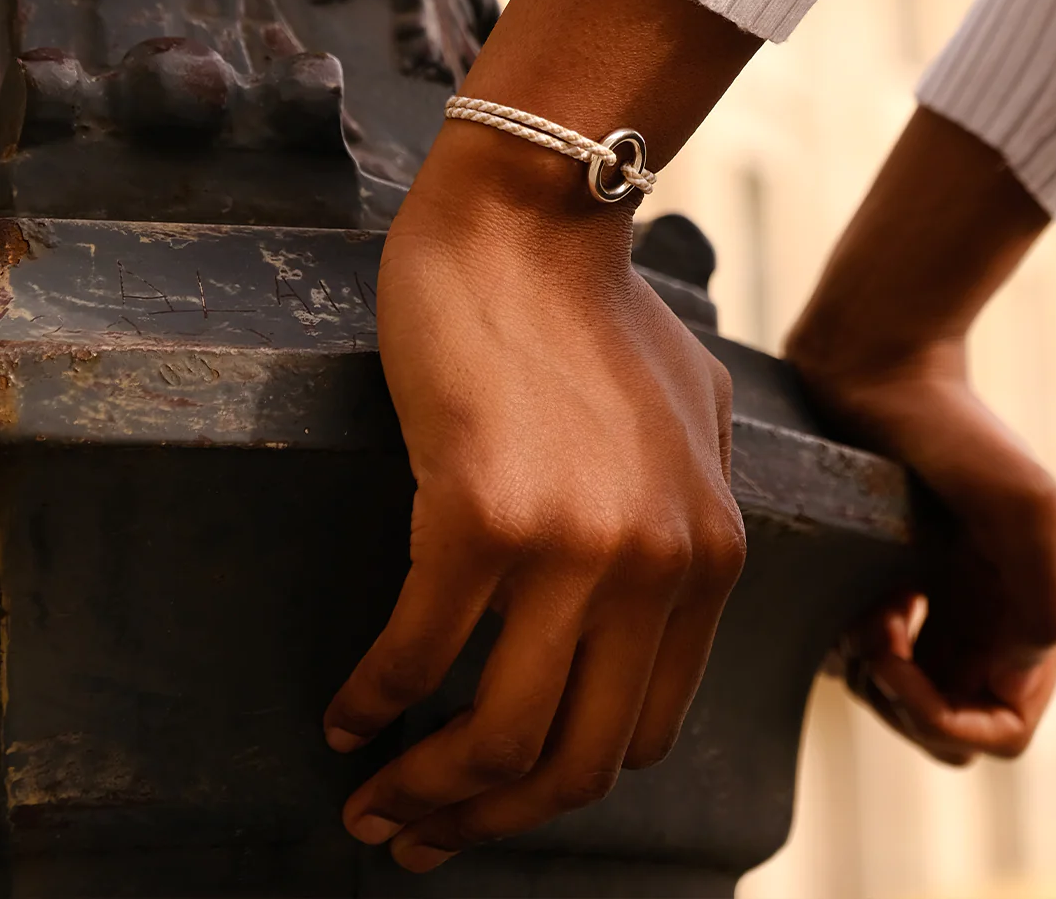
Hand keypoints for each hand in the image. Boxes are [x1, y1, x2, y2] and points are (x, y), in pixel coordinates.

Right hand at [322, 147, 744, 872]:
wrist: (534, 222)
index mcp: (709, 555)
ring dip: (425, 795)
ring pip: (495, 739)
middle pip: (573, 762)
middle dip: (490, 819)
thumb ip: (700, 507)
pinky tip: (346, 708)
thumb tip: (658, 589)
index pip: (643, 731)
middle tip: (421, 832)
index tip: (500, 789)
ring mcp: (573, 549)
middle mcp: (655, 568)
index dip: (563, 785)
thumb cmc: (601, 309)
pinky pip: (416, 654)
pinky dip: (373, 700)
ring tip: (372, 802)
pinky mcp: (480, 516)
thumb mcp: (700, 414)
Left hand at [786, 105, 1055, 765]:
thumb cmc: (950, 425)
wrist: (880, 360)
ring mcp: (950, 599)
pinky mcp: (903, 579)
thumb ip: (1044, 598)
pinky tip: (856, 608)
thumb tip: (1015, 674)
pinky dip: (865, 650)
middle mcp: (1000, 611)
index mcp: (1038, 606)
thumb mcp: (1019, 503)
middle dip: (907, 705)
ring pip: (918, 698)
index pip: (1005, 727)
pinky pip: (887, 657)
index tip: (892, 669)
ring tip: (861, 623)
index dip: (947, 721)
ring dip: (882, 679)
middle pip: (955, 722)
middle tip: (869, 647)